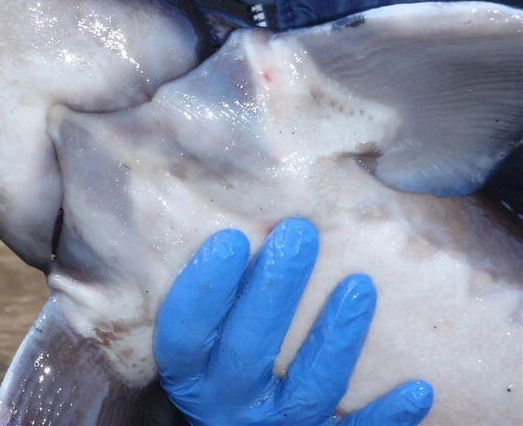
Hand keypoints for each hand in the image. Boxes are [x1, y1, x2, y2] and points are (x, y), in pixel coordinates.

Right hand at [154, 218, 432, 424]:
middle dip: (275, 289)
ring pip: (309, 387)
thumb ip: (200, 284)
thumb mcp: (195, 330)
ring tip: (360, 284)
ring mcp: (274, 425)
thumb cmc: (214, 353)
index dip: (204, 287)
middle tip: (300, 232)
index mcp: (189, 371)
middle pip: (249, 349)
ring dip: (335, 335)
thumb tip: (197, 201)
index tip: (231, 237)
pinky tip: (417, 387)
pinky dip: (387, 413)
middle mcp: (226, 403)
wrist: (237, 422)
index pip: (186, 331)